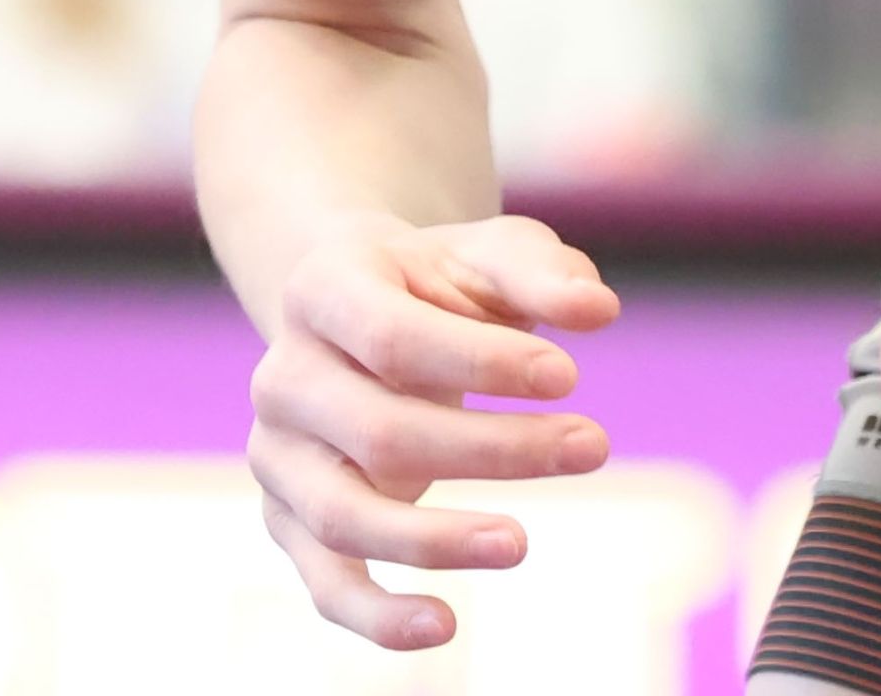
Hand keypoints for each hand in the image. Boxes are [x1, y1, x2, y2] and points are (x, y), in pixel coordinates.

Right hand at [247, 211, 619, 649]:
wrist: (367, 308)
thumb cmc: (444, 280)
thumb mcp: (493, 254)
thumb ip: (543, 273)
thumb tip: (600, 310)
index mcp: (323, 287)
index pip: (392, 337)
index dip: (480, 362)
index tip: (569, 376)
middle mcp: (283, 374)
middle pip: (379, 430)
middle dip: (492, 448)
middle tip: (593, 446)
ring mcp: (279, 454)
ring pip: (346, 516)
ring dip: (437, 539)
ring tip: (522, 544)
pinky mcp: (290, 521)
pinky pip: (326, 584)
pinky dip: (378, 616)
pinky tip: (445, 627)